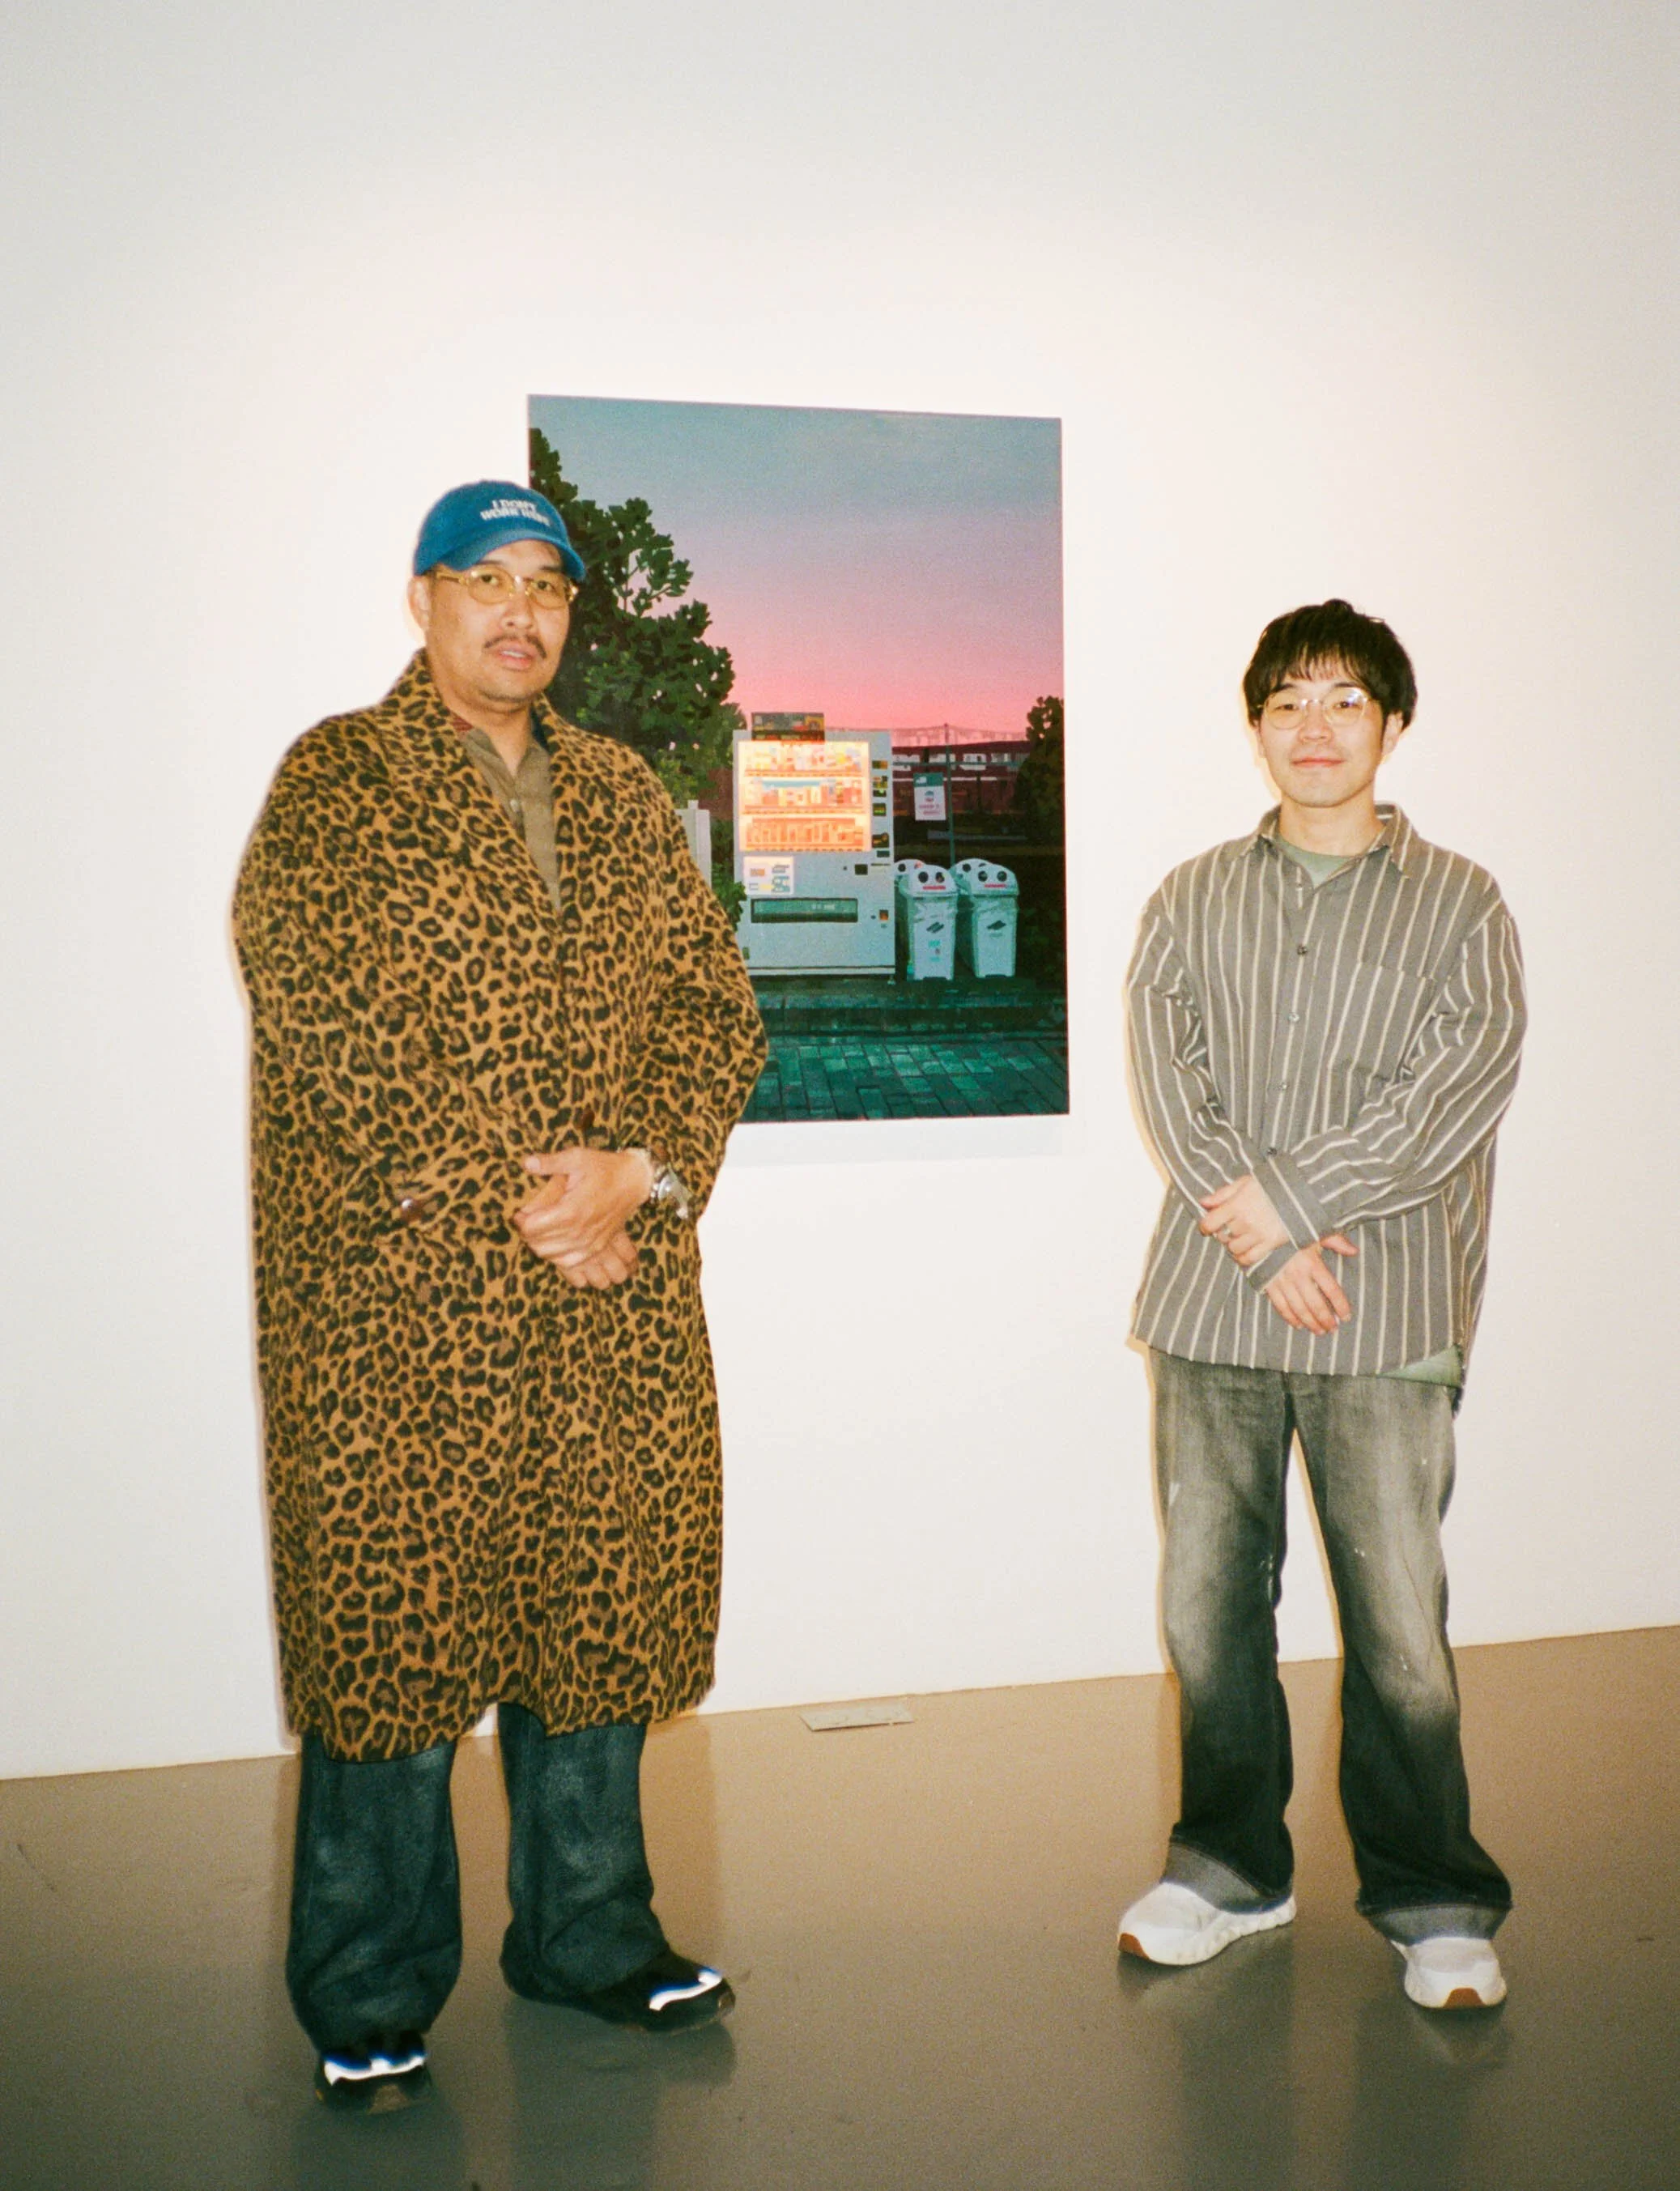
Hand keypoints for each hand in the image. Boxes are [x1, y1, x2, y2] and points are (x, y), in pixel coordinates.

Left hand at [514, 1147, 652, 1288]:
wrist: (633, 1181)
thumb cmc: (604, 1168)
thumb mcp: (576, 1158)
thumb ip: (550, 1162)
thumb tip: (526, 1163)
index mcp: (571, 1210)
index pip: (532, 1227)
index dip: (521, 1220)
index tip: (521, 1211)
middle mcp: (579, 1231)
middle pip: (538, 1244)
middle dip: (528, 1233)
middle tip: (528, 1219)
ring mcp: (589, 1243)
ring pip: (551, 1256)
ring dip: (541, 1244)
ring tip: (541, 1229)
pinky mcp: (596, 1247)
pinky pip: (569, 1263)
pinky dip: (557, 1256)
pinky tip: (555, 1242)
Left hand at [1199, 1173, 1289, 1268]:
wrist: (1300, 1192)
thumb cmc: (1270, 1185)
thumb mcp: (1245, 1183)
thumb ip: (1223, 1194)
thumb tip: (1202, 1202)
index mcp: (1237, 1205)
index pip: (1210, 1223)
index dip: (1205, 1226)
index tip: (1207, 1227)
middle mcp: (1246, 1221)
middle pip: (1222, 1236)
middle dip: (1222, 1234)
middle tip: (1227, 1229)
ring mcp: (1259, 1233)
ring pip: (1234, 1249)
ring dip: (1232, 1245)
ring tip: (1238, 1238)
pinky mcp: (1271, 1243)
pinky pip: (1249, 1258)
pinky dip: (1243, 1258)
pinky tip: (1244, 1251)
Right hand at [1261, 1236, 1358, 1334]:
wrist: (1261, 1232)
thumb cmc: (1291, 1234)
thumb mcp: (1315, 1233)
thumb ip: (1336, 1242)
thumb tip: (1354, 1251)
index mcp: (1312, 1263)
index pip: (1331, 1290)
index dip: (1340, 1305)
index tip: (1346, 1316)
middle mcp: (1298, 1275)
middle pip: (1316, 1304)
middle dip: (1326, 1319)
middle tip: (1333, 1329)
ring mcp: (1283, 1281)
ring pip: (1299, 1309)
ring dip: (1311, 1323)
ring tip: (1319, 1331)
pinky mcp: (1269, 1285)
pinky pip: (1281, 1306)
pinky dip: (1290, 1318)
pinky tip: (1299, 1325)